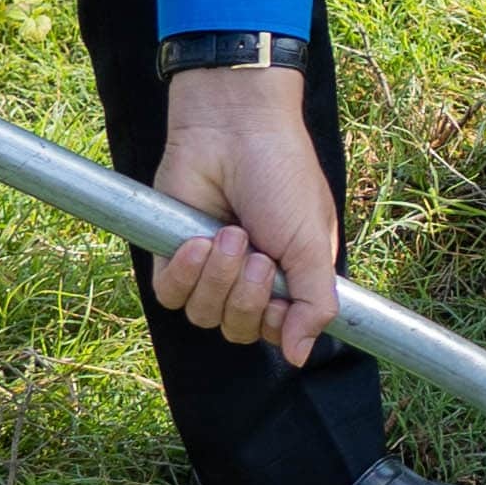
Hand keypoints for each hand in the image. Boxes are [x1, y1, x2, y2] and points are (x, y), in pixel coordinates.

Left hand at [146, 66, 345, 366]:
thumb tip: (303, 357)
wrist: (234, 128)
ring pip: (204, 315)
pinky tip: (197, 240)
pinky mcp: (173, 256)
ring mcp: (209, 269)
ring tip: (229, 233)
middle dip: (247, 296)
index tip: (285, 301)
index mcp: (289, 278)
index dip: (278, 326)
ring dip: (218, 277)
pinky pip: (171, 295)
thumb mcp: (311, 243)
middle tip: (258, 252)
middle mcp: (248, 279)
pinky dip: (185, 272)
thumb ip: (314, 304)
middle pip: (239, 329)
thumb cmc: (282, 176)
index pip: (278, 333)